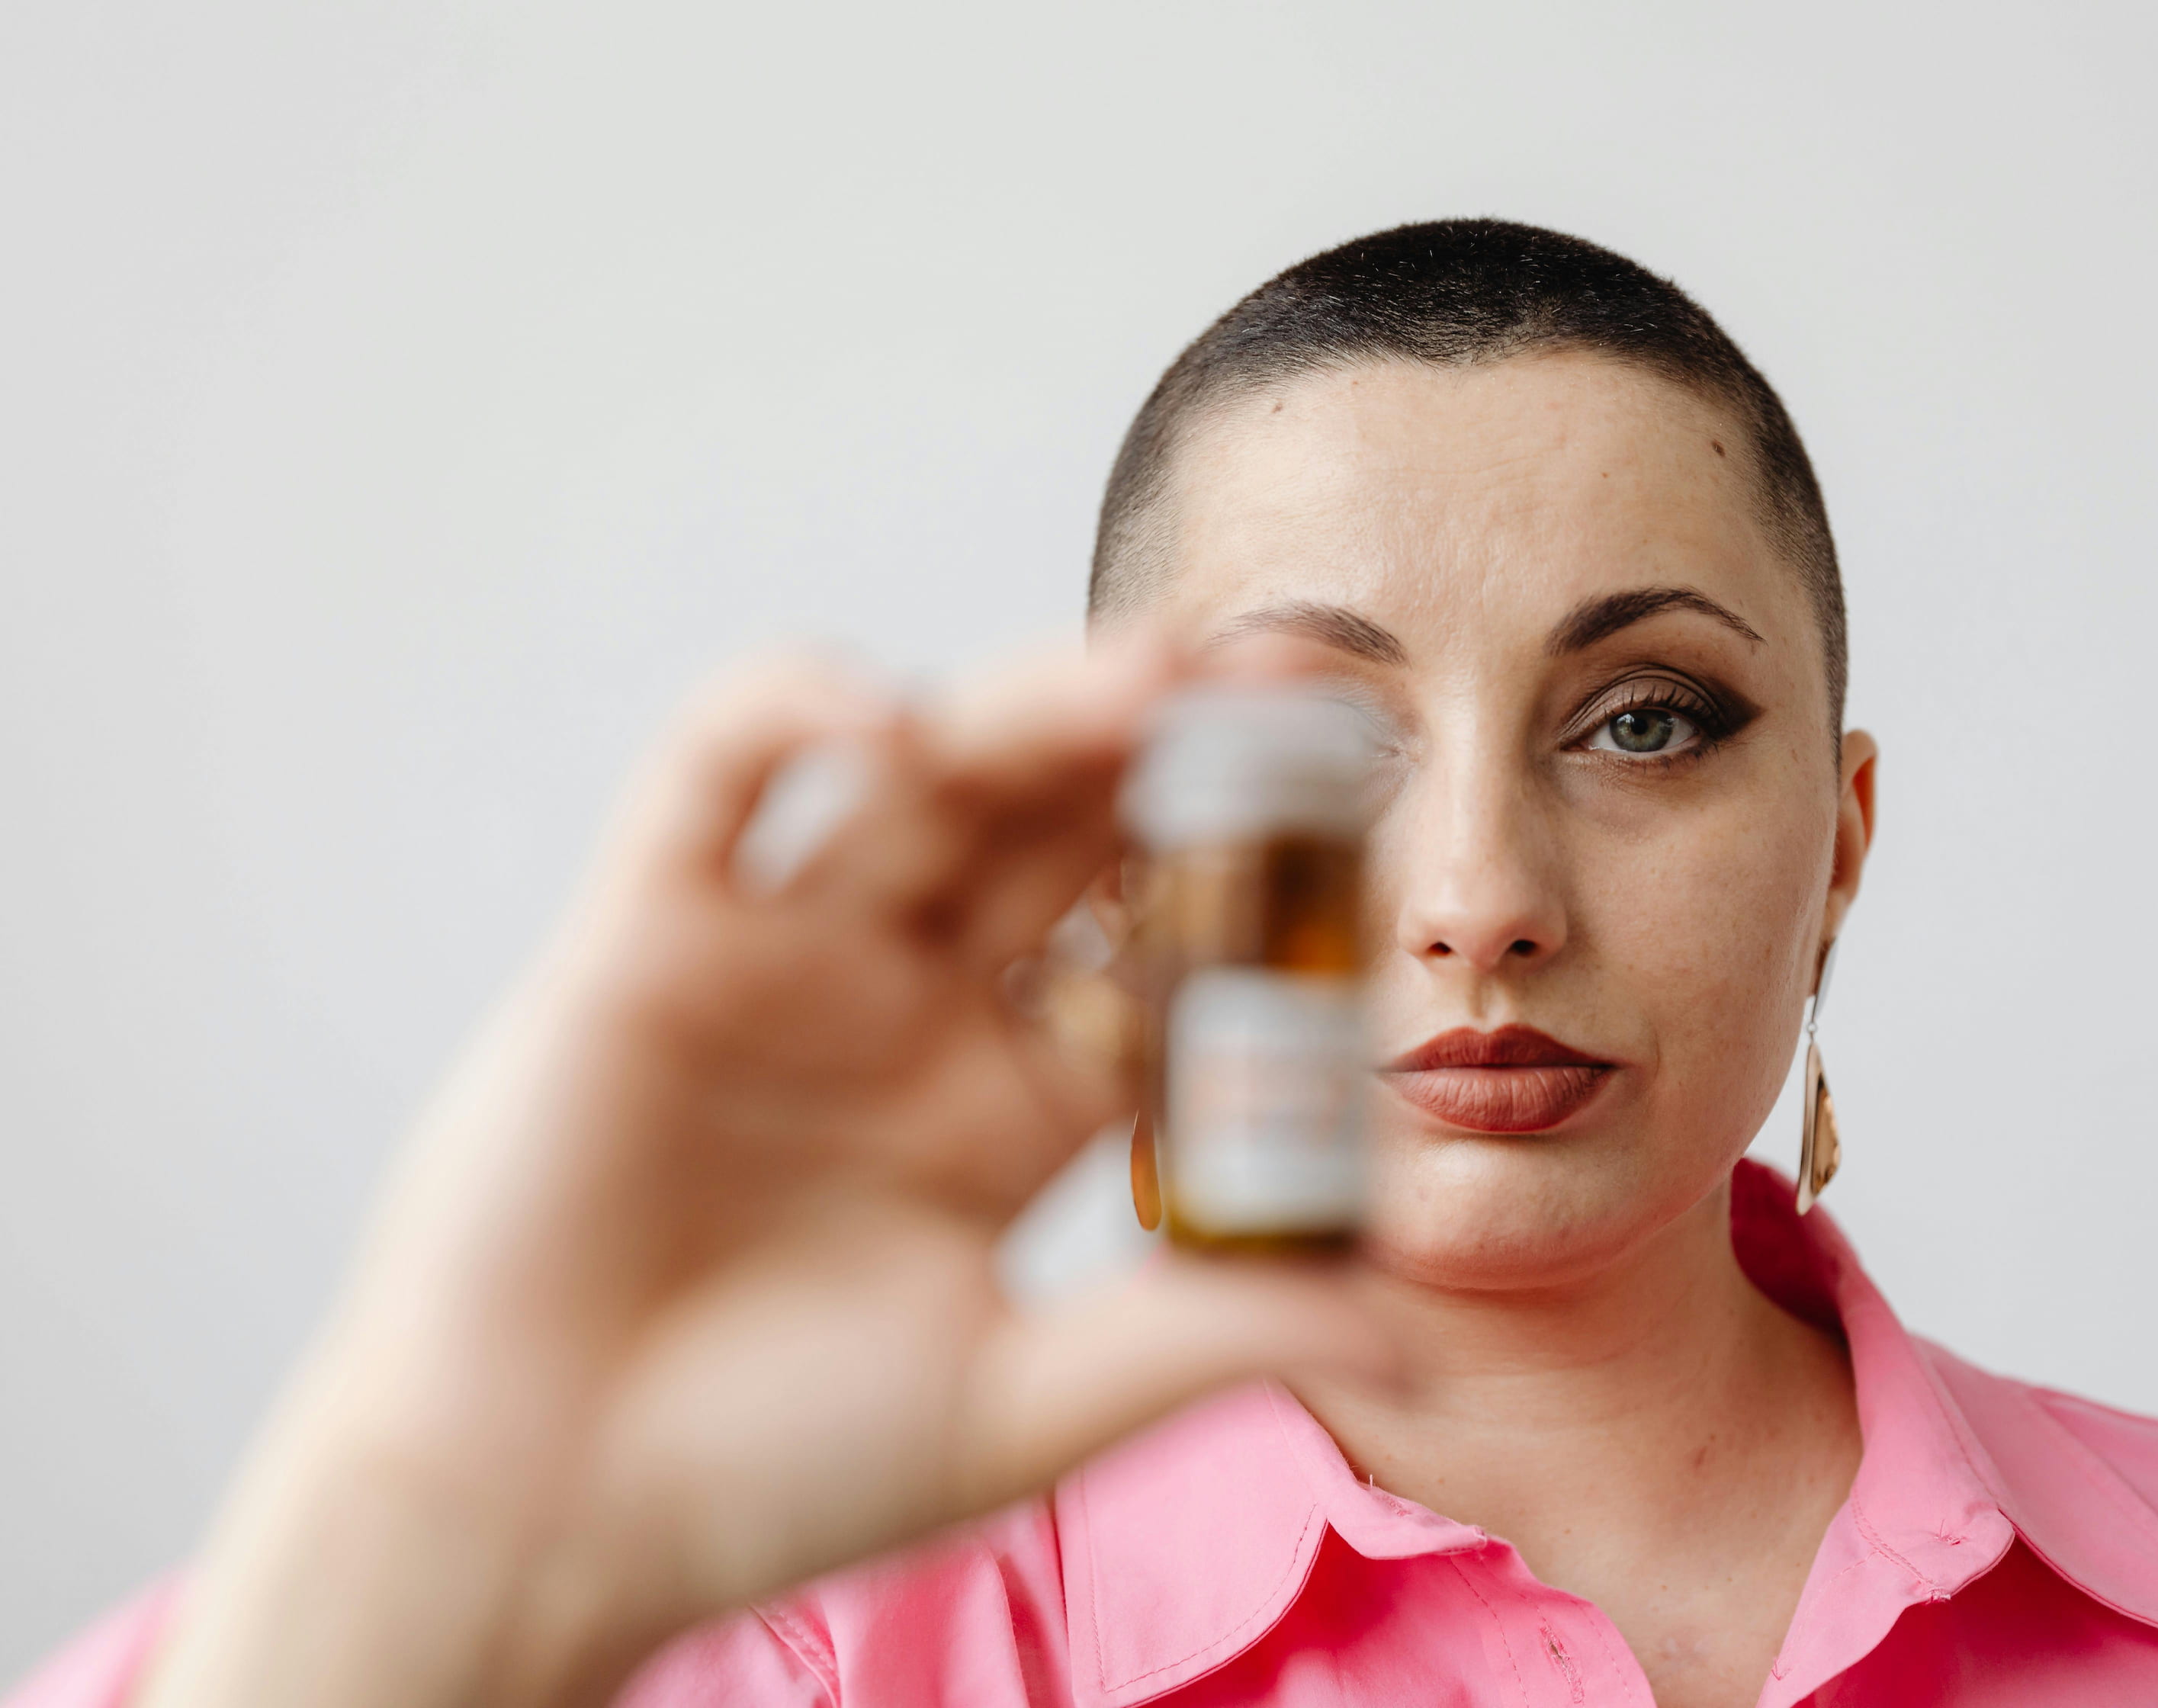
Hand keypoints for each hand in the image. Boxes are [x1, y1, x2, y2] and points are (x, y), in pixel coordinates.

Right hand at [138, 636, 1394, 1707]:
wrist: (535, 1520)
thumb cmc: (766, 1478)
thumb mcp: (1020, 1405)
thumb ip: (1202, 1335)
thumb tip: (1414, 1329)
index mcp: (1011, 1101)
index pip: (1163, 960)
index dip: (1266, 895)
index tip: (1381, 833)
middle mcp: (911, 1007)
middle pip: (1065, 838)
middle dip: (1177, 753)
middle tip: (1302, 684)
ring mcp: (786, 960)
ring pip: (924, 781)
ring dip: (1031, 712)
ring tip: (1151, 676)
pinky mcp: (647, 937)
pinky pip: (715, 781)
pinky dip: (786, 716)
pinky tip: (881, 712)